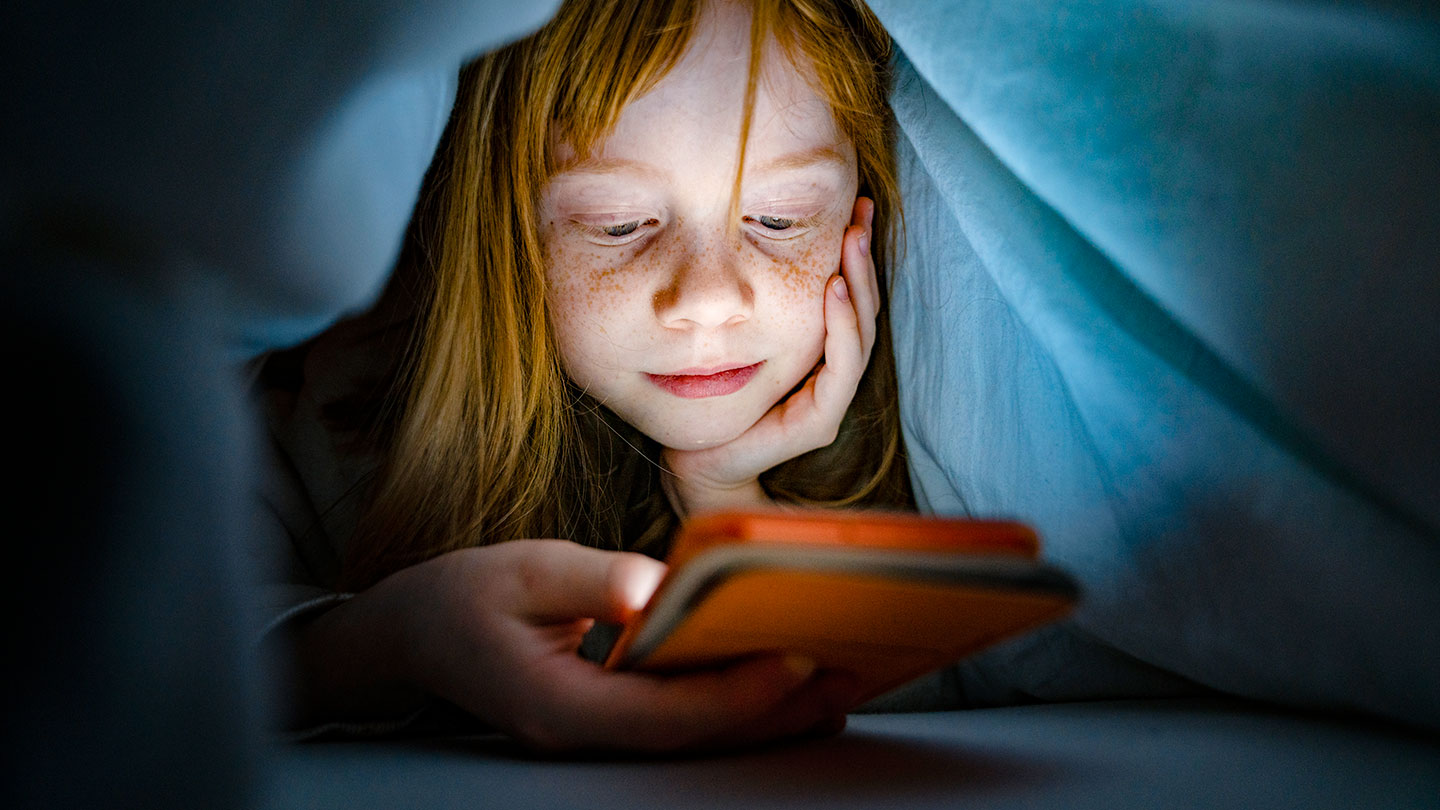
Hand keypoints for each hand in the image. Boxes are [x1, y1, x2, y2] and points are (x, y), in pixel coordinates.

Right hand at [298, 540, 858, 752]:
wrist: (413, 635)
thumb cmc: (462, 598)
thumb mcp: (519, 572)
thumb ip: (588, 581)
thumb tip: (653, 586)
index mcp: (559, 708)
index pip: (665, 715)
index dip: (735, 695)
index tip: (796, 661)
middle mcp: (585, 735)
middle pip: (696, 740)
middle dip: (774, 715)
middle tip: (848, 682)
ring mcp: (597, 734)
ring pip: (695, 737)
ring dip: (764, 714)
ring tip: (836, 685)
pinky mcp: (608, 716)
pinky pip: (682, 717)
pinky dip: (731, 699)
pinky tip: (774, 676)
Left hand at [662, 197, 879, 513]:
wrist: (695, 461)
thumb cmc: (712, 400)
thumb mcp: (736, 339)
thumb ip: (755, 304)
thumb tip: (749, 236)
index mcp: (818, 356)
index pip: (848, 300)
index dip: (855, 256)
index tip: (855, 208)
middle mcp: (830, 378)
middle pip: (863, 311)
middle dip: (864, 259)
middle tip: (863, 211)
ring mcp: (829, 402)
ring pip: (860, 335)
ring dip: (859, 284)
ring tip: (853, 241)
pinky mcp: (817, 423)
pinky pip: (840, 370)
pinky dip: (841, 328)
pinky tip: (835, 291)